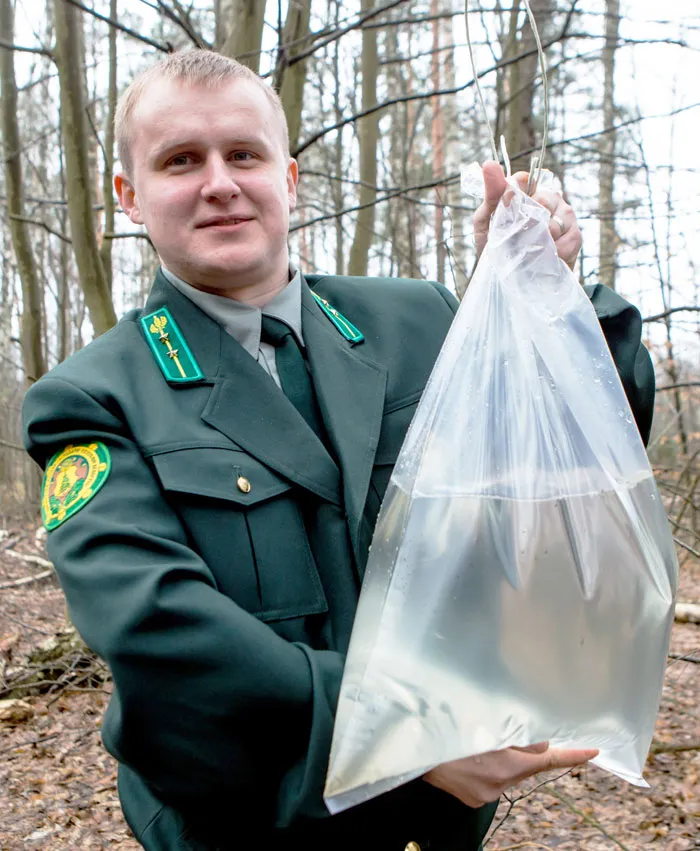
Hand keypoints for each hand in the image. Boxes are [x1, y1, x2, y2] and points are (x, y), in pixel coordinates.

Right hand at [423, 741, 597, 807]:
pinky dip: (488, 765)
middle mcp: (500, 783)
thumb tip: (539, 740)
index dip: (572, 755)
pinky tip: (470, 754)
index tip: (594, 751)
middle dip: (525, 748)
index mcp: (504, 763)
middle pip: (527, 763)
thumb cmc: (444, 730)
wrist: (412, 752)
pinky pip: (492, 779)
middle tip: (508, 730)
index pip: (548, 759)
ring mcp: (486, 794)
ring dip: (503, 755)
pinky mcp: (475, 799)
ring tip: (478, 740)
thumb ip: (515, 732)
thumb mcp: (481, 721)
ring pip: (509, 770)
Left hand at [473, 161, 581, 270]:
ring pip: (561, 216)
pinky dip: (555, 250)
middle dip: (530, 219)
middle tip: (518, 236)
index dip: (518, 192)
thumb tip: (489, 164)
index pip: (526, 178)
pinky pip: (570, 238)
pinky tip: (544, 258)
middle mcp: (548, 200)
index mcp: (525, 192)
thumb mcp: (485, 221)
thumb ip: (490, 194)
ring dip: (542, 237)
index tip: (507, 208)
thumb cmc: (495, 248)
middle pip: (547, 196)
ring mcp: (563, 217)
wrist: (506, 280)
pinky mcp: (574, 237)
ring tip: (528, 250)